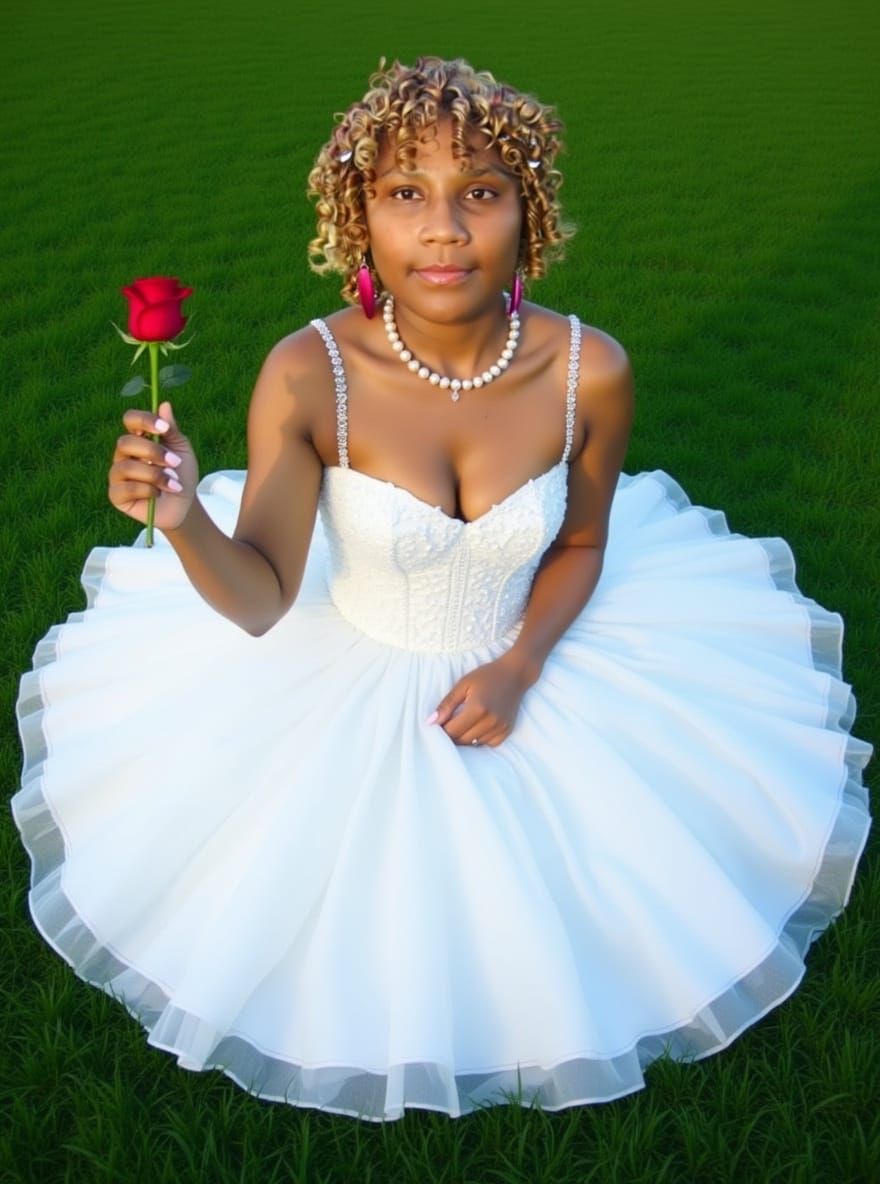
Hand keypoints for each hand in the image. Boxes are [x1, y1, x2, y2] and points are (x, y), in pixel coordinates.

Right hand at [109, 400, 198, 530]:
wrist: (184, 505)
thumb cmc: (181, 475)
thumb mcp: (182, 451)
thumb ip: (172, 430)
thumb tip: (164, 405)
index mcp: (138, 438)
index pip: (130, 420)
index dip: (144, 420)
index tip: (163, 428)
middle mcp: (123, 454)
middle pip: (125, 442)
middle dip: (153, 452)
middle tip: (175, 462)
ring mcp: (117, 475)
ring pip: (126, 466)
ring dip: (154, 474)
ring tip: (173, 482)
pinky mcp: (116, 496)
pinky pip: (126, 488)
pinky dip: (148, 490)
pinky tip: (158, 494)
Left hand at [429, 652, 539, 746]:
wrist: (515, 674)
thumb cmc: (487, 676)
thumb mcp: (463, 684)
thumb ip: (447, 704)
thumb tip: (430, 722)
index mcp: (478, 708)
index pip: (452, 730)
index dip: (441, 730)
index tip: (437, 724)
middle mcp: (490, 721)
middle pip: (462, 740)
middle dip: (451, 736)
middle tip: (447, 725)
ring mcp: (500, 727)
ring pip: (474, 744)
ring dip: (464, 738)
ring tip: (461, 726)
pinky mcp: (507, 730)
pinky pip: (488, 744)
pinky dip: (479, 739)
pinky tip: (476, 728)